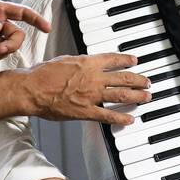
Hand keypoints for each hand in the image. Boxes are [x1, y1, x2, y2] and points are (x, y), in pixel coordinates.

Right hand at [19, 53, 150, 124]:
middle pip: (124, 78)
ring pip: (121, 95)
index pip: (113, 59)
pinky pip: (108, 115)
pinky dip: (121, 118)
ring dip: (137, 96)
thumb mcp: (64, 60)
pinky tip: (130, 120)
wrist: (32, 89)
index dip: (126, 60)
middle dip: (139, 80)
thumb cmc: (43, 74)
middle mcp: (94, 78)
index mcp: (88, 63)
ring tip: (146, 97)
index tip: (134, 61)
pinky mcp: (86, 111)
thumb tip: (85, 63)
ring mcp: (92, 95)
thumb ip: (79, 62)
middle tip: (147, 82)